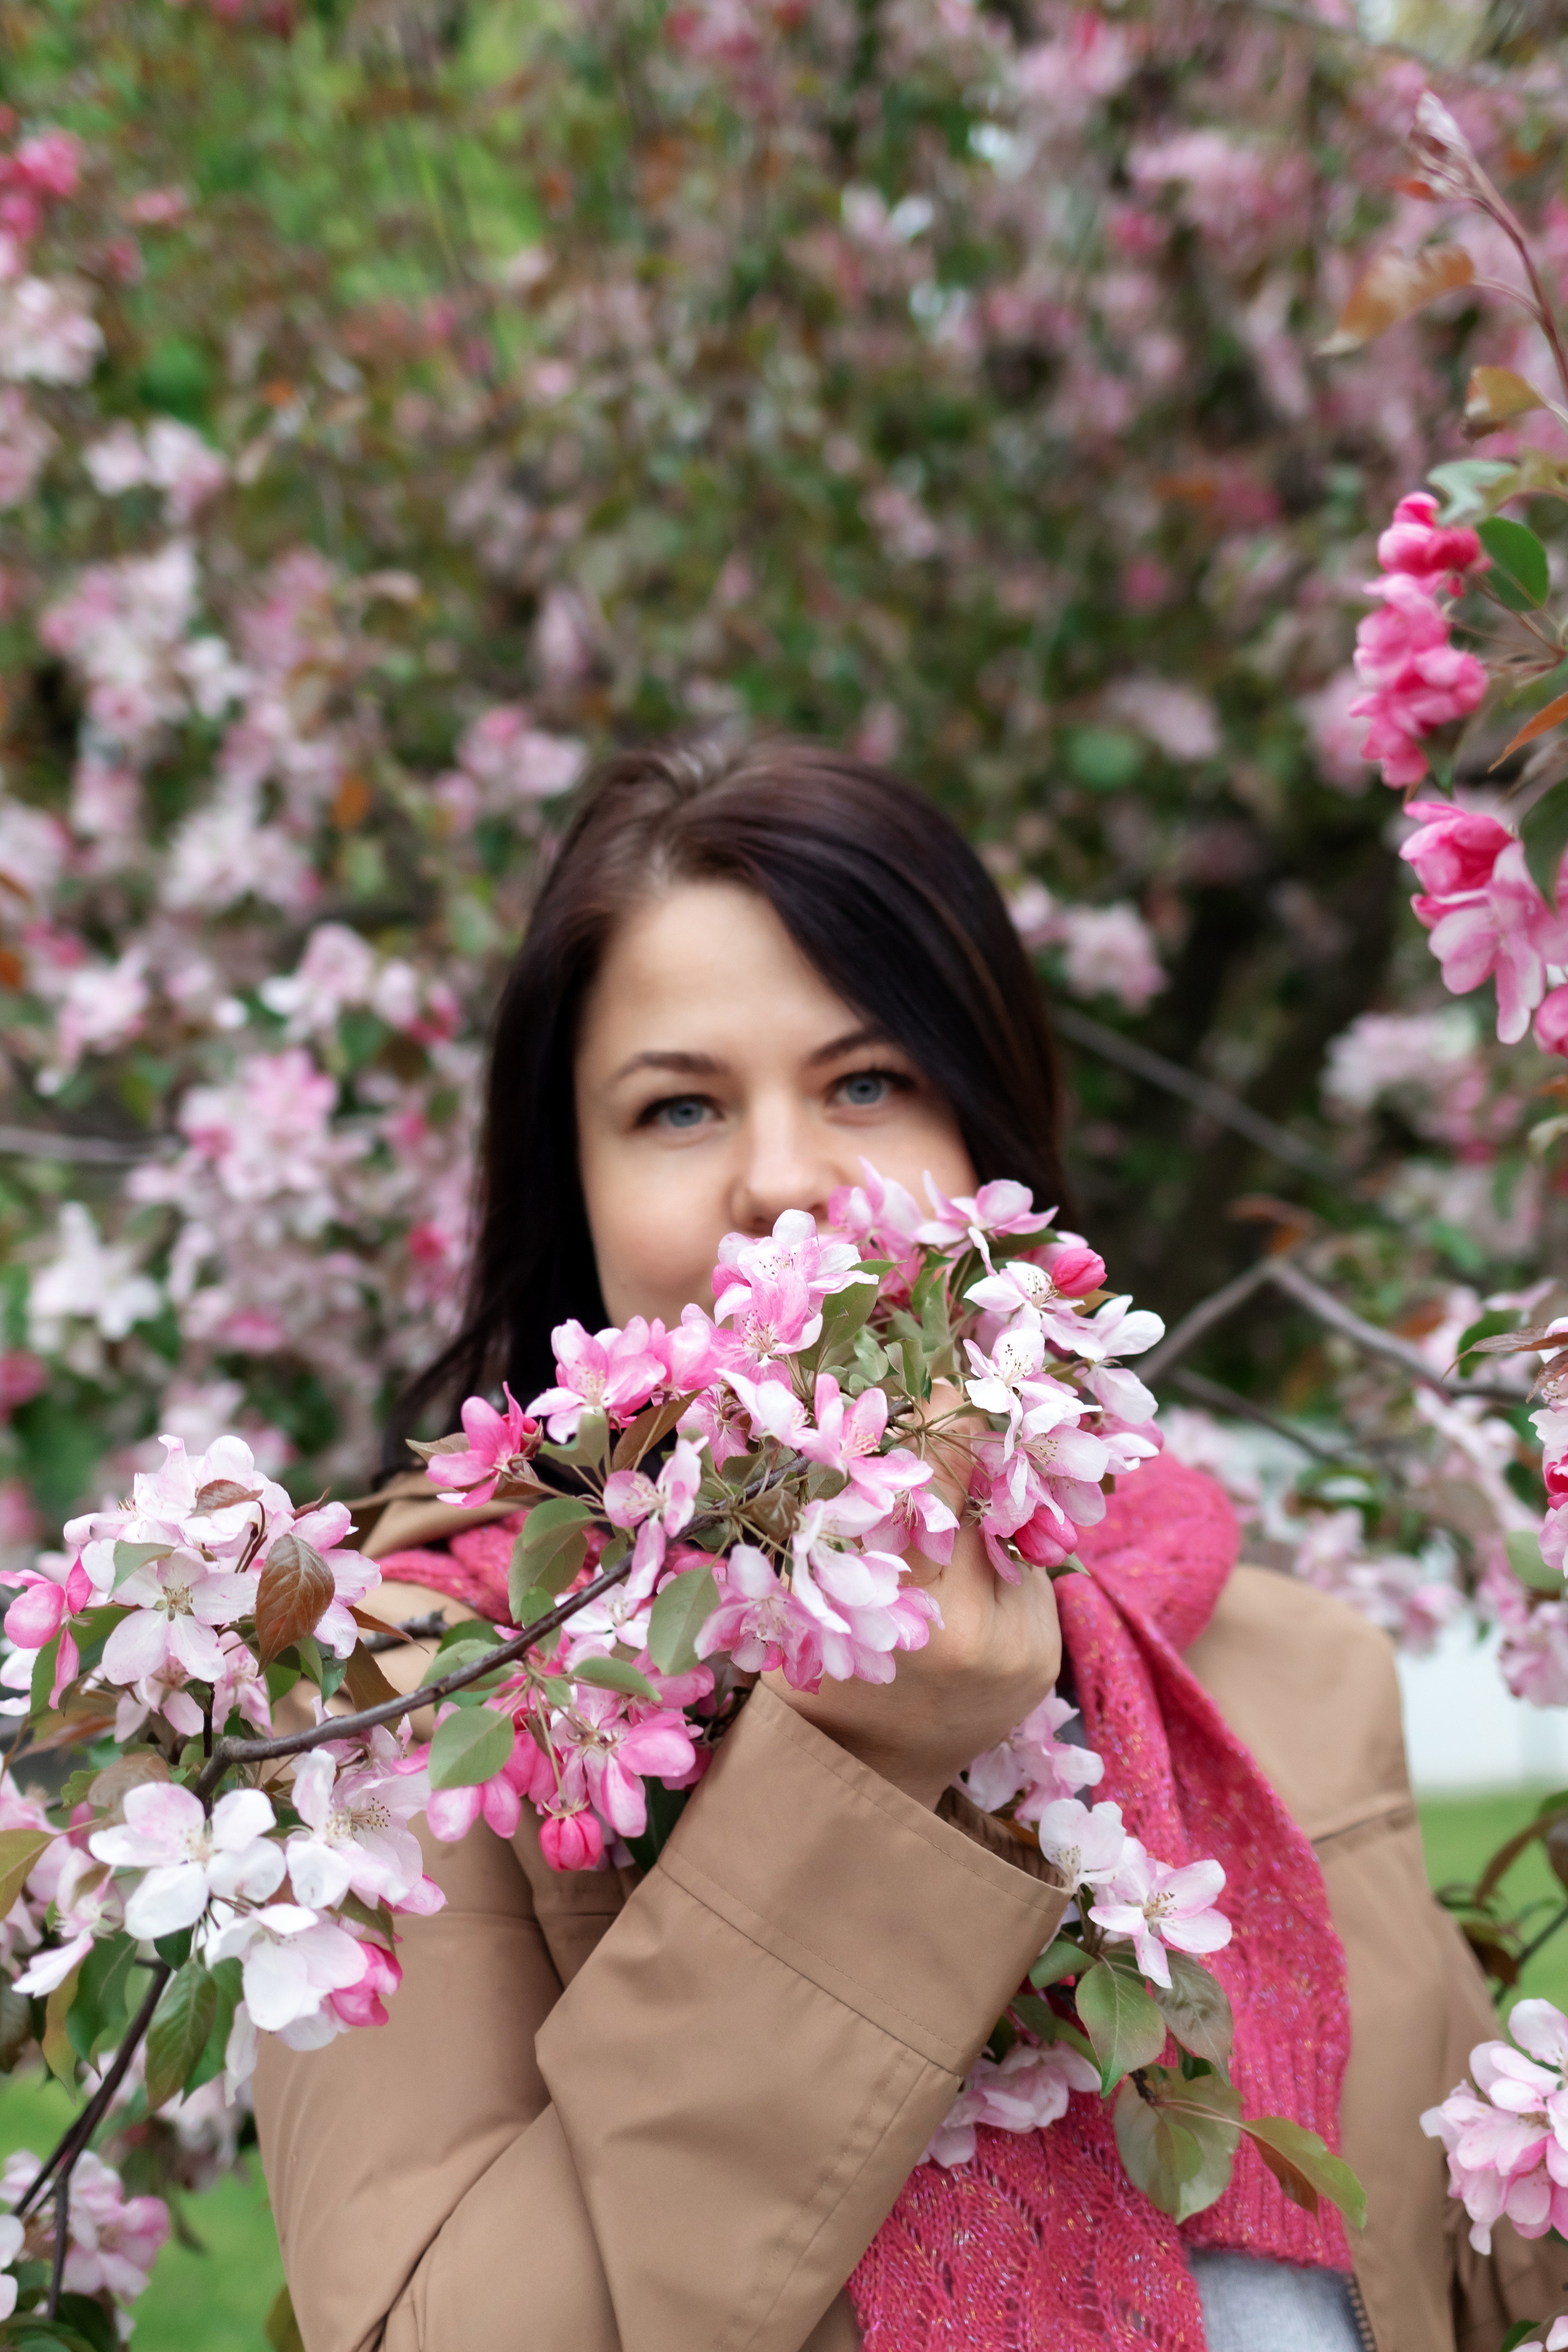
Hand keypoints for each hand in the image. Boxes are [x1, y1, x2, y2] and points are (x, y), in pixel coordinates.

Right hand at [762, 1385, 1061, 1808]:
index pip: (939, 1477)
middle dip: (967, 1462)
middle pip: (985, 1496)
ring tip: (939, 1552)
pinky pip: (1027, 1578)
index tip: (942, 1386)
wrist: (862, 1770)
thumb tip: (928, 1398)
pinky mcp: (1043, 1660)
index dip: (945, 1419)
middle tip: (948, 1429)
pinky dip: (998, 1570)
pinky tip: (964, 1596)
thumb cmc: (820, 1659)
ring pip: (1011, 1535)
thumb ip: (869, 1502)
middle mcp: (970, 1629)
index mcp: (893, 1602)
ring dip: (982, 1521)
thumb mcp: (819, 1579)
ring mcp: (1019, 1649)